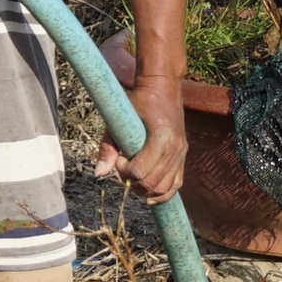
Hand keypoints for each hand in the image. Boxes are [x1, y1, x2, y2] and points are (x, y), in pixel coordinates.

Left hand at [94, 73, 186, 203]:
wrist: (162, 87)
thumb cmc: (137, 100)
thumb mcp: (118, 120)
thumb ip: (108, 148)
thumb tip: (99, 174)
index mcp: (161, 138)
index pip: (141, 171)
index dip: (124, 170)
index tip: (118, 157)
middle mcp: (175, 150)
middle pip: (152, 183)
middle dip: (132, 181)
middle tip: (121, 166)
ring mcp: (182, 154)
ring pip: (165, 188)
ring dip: (145, 190)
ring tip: (131, 178)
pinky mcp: (183, 157)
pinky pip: (176, 183)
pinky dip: (163, 193)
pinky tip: (149, 195)